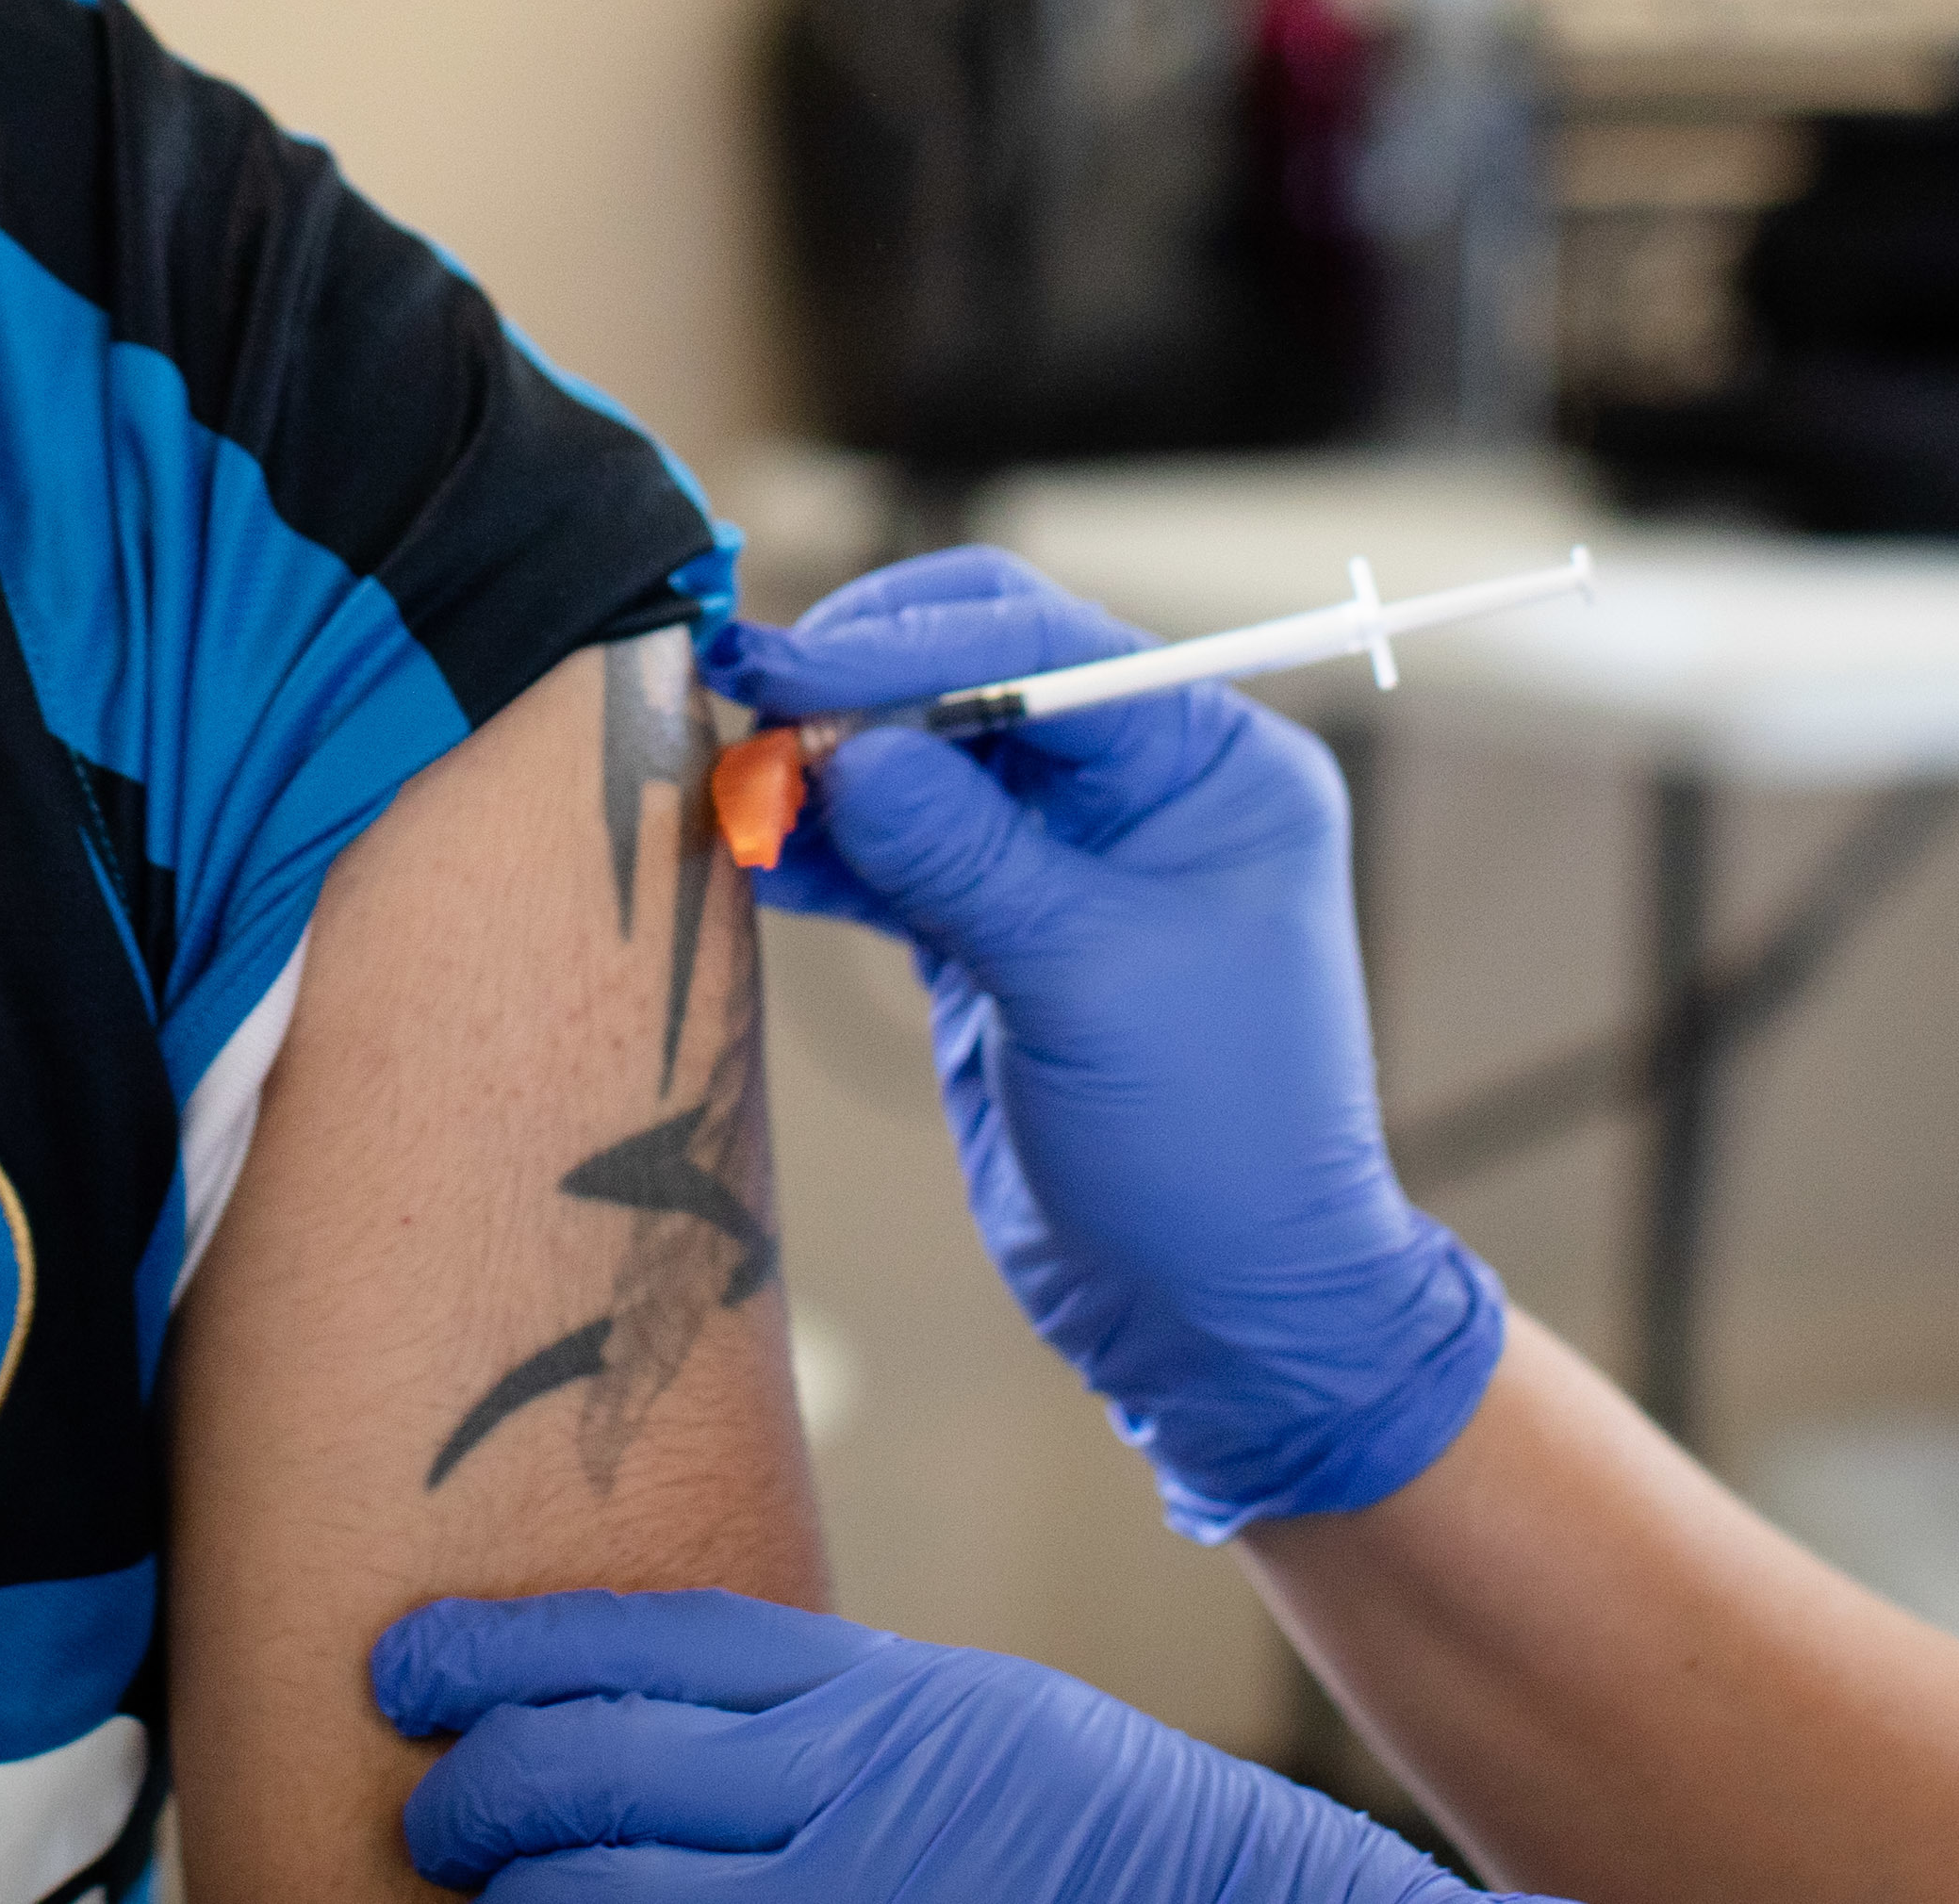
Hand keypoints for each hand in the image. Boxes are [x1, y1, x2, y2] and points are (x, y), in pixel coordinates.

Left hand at [376, 1590, 1513, 1901]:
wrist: (1219, 1897)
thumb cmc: (1065, 1808)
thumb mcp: (937, 1708)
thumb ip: (798, 1703)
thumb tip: (624, 1698)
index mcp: (861, 1689)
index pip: (642, 1643)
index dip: (503, 1649)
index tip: (407, 1663)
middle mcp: (843, 1786)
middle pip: (596, 1765)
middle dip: (475, 1787)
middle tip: (427, 1803)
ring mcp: (843, 1897)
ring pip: (611, 1894)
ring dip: (521, 1893)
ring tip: (482, 1892)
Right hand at [708, 551, 1502, 1534]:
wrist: (1224, 1314)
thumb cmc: (1214, 1149)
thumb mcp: (1087, 983)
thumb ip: (964, 855)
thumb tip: (847, 747)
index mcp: (1208, 765)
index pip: (1041, 647)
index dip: (905, 643)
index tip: (784, 663)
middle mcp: (1140, 791)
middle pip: (971, 680)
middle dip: (857, 694)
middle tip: (747, 716)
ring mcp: (1064, 861)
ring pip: (920, 764)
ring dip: (825, 773)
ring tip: (734, 792)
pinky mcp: (998, 933)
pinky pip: (896, 854)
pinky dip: (825, 850)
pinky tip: (757, 853)